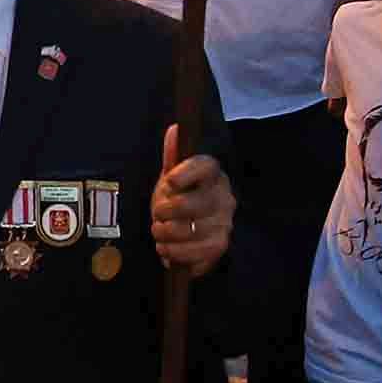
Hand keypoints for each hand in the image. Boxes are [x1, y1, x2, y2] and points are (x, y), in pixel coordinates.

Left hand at [151, 125, 232, 273]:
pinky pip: (197, 253)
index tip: (168, 182)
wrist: (187, 231)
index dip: (185, 173)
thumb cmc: (180, 199)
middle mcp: (224, 198)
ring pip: (193, 231)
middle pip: (196, 203)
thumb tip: (175, 128)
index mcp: (212, 175)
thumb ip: (173, 155)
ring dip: (167, 233)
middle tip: (157, 213)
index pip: (205, 166)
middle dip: (168, 210)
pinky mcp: (219, 247)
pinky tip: (167, 248)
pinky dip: (175, 253)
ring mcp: (224, 223)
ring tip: (159, 231)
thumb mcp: (172, 176)